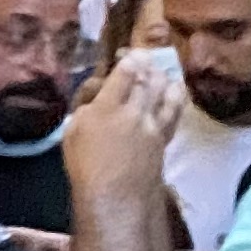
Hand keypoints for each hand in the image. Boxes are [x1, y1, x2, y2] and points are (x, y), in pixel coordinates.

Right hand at [69, 52, 183, 203]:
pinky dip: (176, 97)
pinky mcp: (165, 138)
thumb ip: (86, 109)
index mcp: (107, 108)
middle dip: (148, 65)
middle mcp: (135, 111)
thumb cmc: (85, 166)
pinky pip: (174, 111)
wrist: (117, 197)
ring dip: (164, 77)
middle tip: (145, 57)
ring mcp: (154, 125)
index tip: (130, 53)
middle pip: (148, 80)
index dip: (130, 60)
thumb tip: (97, 96)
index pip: (124, 75)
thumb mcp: (73, 132)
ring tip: (162, 70)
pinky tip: (177, 91)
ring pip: (165, 92)